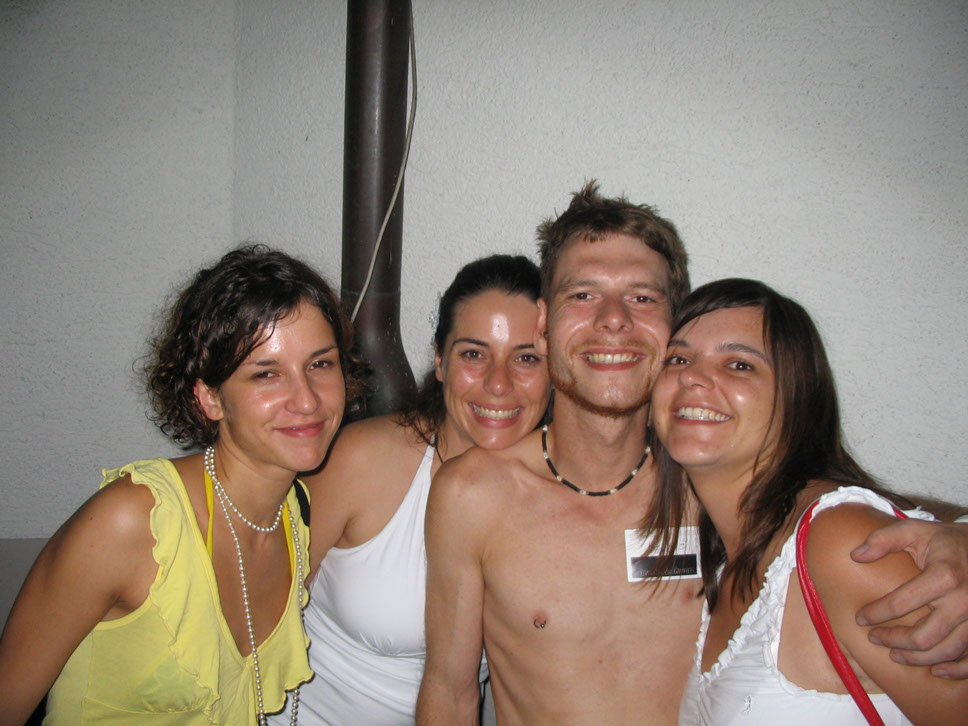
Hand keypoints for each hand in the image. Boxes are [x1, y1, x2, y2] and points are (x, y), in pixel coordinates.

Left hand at [851, 519, 967, 677]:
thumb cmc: (945, 541)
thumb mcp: (915, 530)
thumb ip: (884, 539)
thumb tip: (855, 556)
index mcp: (944, 575)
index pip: (901, 603)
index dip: (875, 614)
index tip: (859, 618)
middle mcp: (964, 601)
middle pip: (923, 636)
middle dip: (893, 640)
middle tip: (874, 638)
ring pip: (945, 651)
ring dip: (917, 658)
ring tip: (895, 654)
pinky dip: (955, 670)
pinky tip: (936, 670)